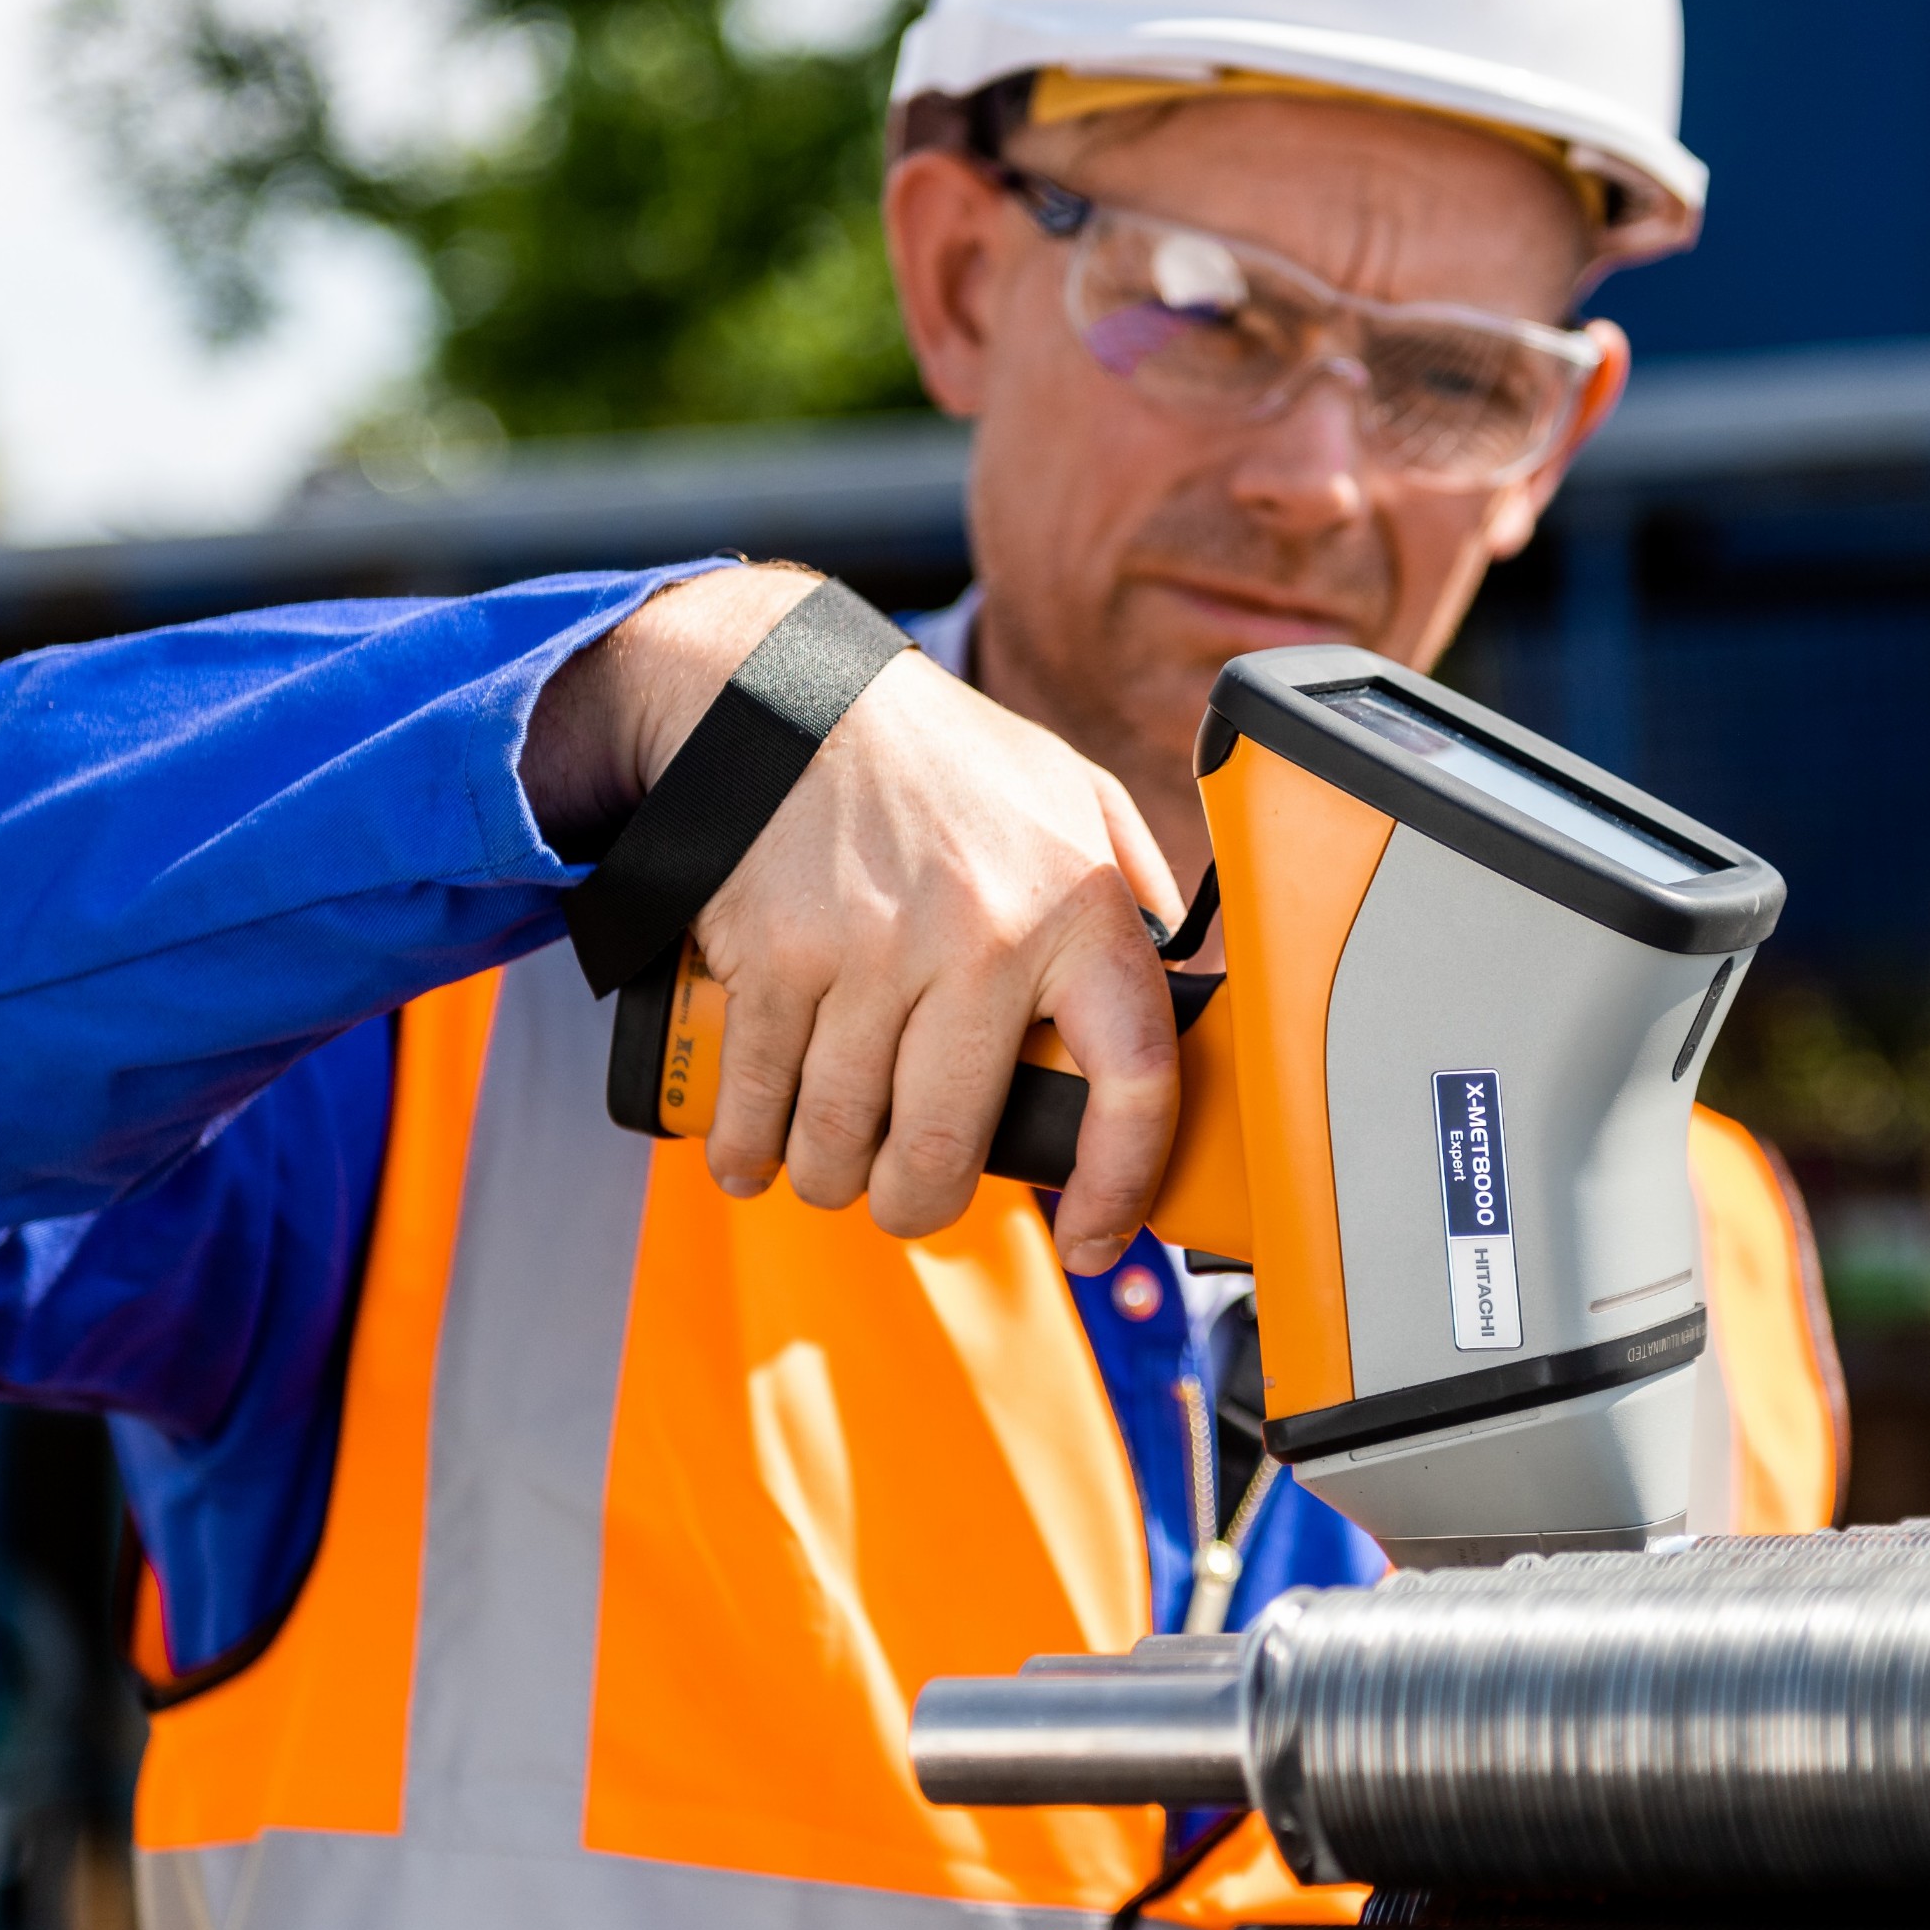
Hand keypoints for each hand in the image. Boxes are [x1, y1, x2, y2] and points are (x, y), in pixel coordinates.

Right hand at [528, 565, 1185, 1268]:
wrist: (785, 693)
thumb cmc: (937, 758)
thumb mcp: (1069, 798)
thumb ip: (1133, 891)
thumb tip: (1179, 988)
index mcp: (1078, 908)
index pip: (1135, 1076)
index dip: (1122, 1182)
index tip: (1098, 1236)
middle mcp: (985, 937)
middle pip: (950, 1149)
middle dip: (918, 1202)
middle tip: (908, 1196)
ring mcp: (875, 952)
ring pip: (846, 1144)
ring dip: (829, 1176)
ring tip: (830, 1161)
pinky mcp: (780, 960)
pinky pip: (763, 1105)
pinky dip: (750, 1149)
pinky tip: (754, 1149)